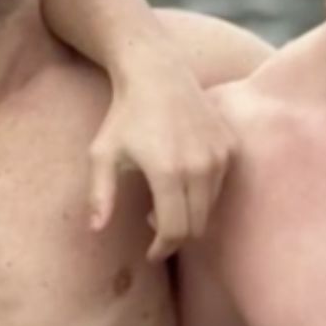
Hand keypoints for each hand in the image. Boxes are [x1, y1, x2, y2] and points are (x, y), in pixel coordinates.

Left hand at [89, 49, 236, 260]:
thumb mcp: (102, 154)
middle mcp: (199, 166)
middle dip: (175, 235)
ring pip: (210, 208)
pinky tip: (181, 178)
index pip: (174, 231)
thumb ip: (99, 195)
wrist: (157, 73)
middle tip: (153, 224)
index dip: (162, 249)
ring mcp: (219, 155)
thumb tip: (95, 230)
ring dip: (190, 214)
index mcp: (167, 172)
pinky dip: (204, 193)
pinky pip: (221, 185)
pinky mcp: (230, 145)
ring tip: (164, 198)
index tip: (150, 253)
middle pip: (196, 226)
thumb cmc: (124, 115)